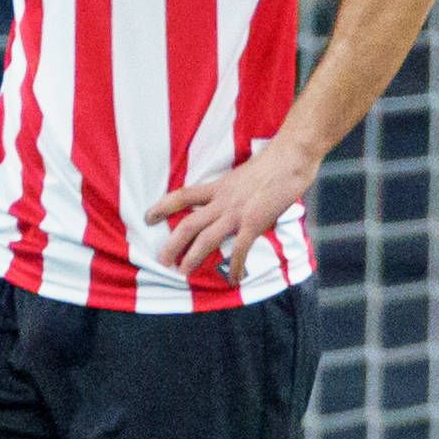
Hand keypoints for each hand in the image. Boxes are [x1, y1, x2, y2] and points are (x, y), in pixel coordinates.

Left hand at [149, 135, 322, 279]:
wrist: (290, 159)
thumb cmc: (274, 162)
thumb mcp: (243, 173)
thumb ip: (235, 188)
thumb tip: (234, 197)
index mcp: (219, 187)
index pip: (183, 196)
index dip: (162, 207)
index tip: (148, 217)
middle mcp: (222, 201)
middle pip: (188, 224)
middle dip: (172, 244)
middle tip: (162, 260)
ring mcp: (237, 213)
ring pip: (206, 239)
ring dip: (192, 257)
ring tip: (183, 272)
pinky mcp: (254, 223)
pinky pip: (240, 249)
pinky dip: (236, 266)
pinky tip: (233, 279)